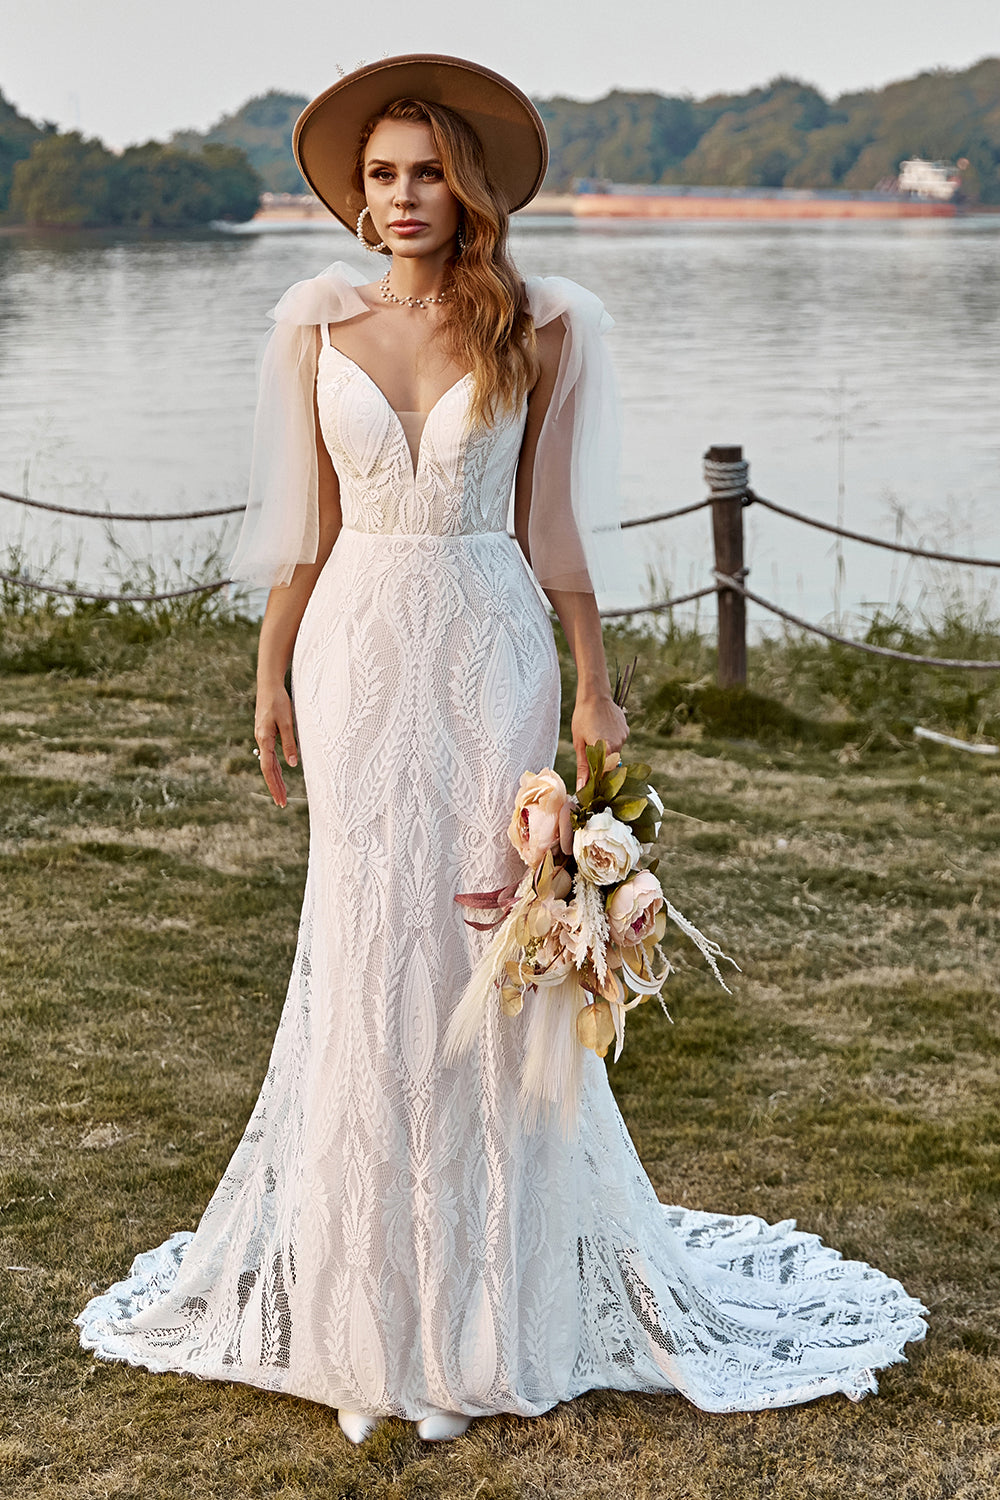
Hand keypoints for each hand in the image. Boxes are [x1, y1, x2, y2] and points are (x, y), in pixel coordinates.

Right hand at [254, 683, 298, 807]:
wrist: (268, 685)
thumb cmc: (279, 701)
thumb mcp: (286, 722)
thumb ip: (289, 743)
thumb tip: (292, 764)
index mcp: (264, 739)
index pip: (268, 768)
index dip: (274, 785)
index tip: (280, 799)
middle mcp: (261, 741)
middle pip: (267, 769)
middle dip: (275, 786)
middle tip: (281, 803)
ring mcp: (262, 738)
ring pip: (268, 763)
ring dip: (275, 778)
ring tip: (281, 793)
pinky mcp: (265, 734)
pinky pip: (269, 755)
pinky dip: (274, 766)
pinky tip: (280, 771)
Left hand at [571, 691, 628, 790]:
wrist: (594, 695)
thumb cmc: (582, 717)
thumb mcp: (579, 743)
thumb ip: (583, 767)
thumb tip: (582, 788)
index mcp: (605, 749)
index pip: (606, 774)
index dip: (600, 779)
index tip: (593, 781)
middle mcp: (618, 745)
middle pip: (611, 763)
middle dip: (601, 763)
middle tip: (589, 751)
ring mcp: (624, 737)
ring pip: (615, 752)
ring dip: (606, 750)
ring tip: (594, 735)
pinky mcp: (626, 730)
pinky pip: (618, 741)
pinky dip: (611, 740)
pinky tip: (602, 729)